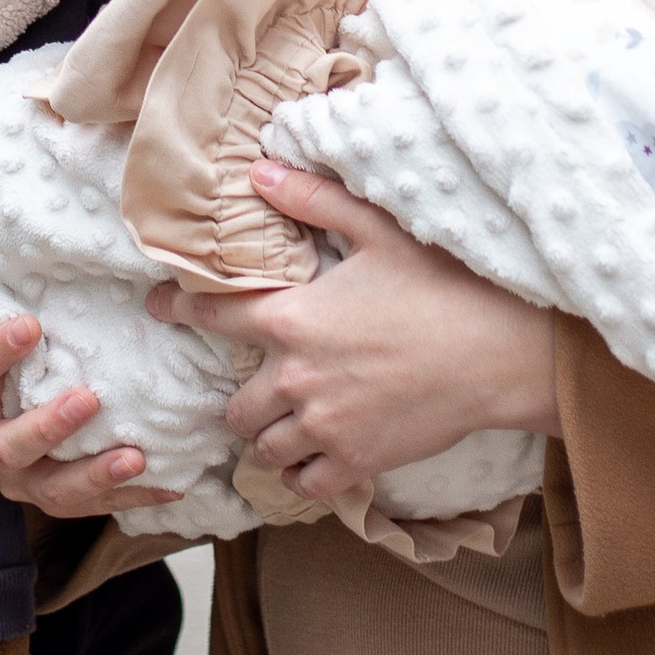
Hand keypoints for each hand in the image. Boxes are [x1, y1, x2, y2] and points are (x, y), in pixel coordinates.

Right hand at [0, 311, 182, 519]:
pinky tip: (170, 483)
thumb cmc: (23, 366)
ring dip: (95, 474)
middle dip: (48, 426)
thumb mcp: (14, 345)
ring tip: (136, 456)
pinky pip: (93, 508)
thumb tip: (74, 257)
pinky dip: (132, 497)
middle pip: (10, 446)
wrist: (11, 422)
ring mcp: (19, 481)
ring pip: (52, 490)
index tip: (31, 324)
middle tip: (87, 399)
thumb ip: (29, 320)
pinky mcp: (53, 502)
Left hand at [146, 158, 560, 504]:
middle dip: (241, 396)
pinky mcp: (356, 462)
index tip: (155, 306)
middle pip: (235, 405)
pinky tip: (313, 457)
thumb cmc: (440, 285)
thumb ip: (313, 200)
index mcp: (293, 318)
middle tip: (258, 385)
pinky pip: (304, 484)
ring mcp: (324, 426)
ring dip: (270, 435)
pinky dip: (301, 473)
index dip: (176, 308)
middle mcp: (296, 378)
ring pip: (264, 447)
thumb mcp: (377, 230)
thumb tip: (260, 171)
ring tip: (285, 423)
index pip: (213, 315)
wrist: (498, 354)